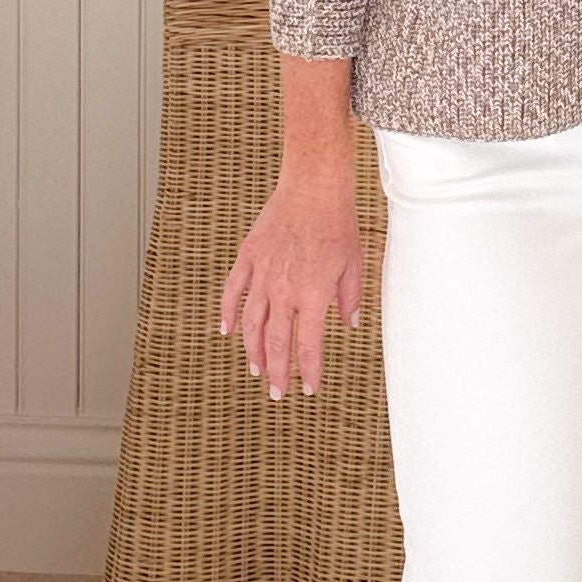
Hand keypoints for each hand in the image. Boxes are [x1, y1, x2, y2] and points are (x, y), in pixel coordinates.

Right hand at [219, 159, 363, 399]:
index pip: (309, 345)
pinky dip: (227, 313)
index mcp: (313, 295)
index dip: (309, 370)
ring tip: (256, 370)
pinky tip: (226, 331)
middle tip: (277, 393)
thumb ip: (350, 298)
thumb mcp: (354, 265)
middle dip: (277, 372)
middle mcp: (284, 289)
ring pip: (251, 323)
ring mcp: (262, 273)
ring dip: (253, 350)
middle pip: (277, 342)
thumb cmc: (338, 224)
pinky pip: (232, 291)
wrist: (313, 187)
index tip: (310, 388)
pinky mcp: (249, 257)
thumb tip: (348, 323)